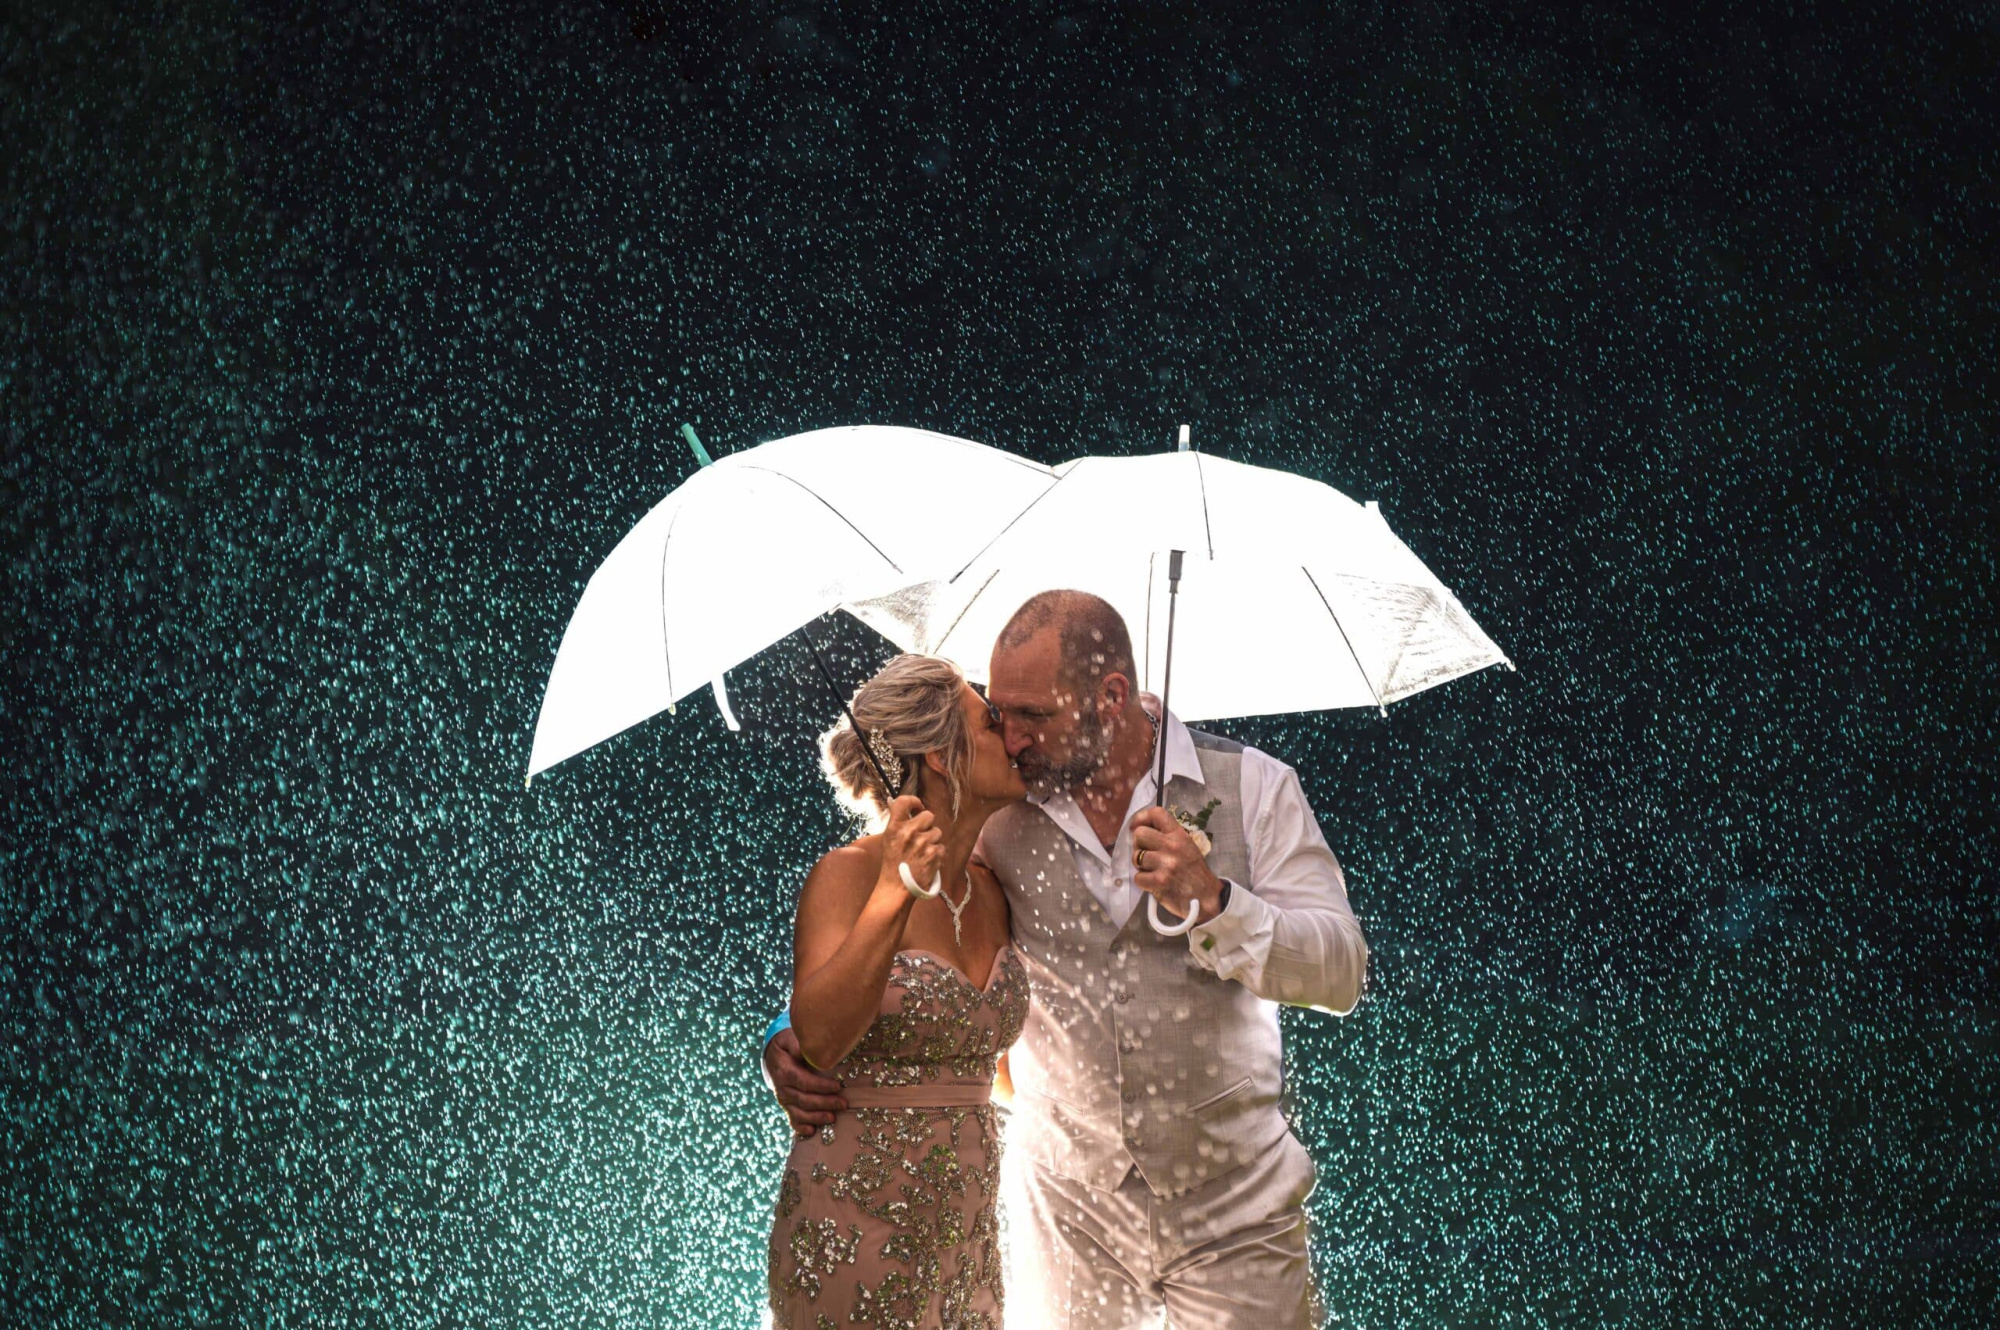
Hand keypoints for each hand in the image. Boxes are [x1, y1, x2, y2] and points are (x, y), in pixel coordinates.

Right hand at [765, 1027, 846, 1136]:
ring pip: (799, 1113)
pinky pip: (792, 1119)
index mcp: (784, 1072)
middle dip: (825, 1103)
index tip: (838, 1087)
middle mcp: (782, 1088)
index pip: (804, 1082)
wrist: (772, 1057)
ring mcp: (783, 1100)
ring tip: (832, 1118)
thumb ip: (798, 1045)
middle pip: (804, 1099)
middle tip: (843, 1104)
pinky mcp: (786, 1106)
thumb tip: (810, 1051)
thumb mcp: (789, 1039)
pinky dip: (801, 1127)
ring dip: (816, 1117)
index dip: (821, 1086)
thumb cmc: (786, 1046)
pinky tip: (812, 1131)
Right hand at [880, 793, 942, 889]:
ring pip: (937, 832)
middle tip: (921, 835)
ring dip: (933, 840)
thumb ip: (897, 823)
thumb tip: (901, 805)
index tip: (918, 806)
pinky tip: (926, 860)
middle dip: (927, 825)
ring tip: (922, 852)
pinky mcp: (934, 854)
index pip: (904, 802)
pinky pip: (941, 847)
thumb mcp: (889, 840)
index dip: (914, 801)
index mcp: (894, 827)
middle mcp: (908, 832)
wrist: (897, 887)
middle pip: (928, 815)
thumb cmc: (892, 863)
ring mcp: (922, 843)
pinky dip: (936, 854)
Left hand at [1128, 806, 1223, 923]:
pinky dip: (1143, 882)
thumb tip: (1140, 832)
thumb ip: (1168, 837)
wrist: (1206, 898)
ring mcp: (1166, 864)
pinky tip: (1154, 884)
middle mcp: (1172, 846)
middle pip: (1139, 834)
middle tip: (1146, 855)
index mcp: (1179, 835)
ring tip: (1152, 870)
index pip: (1157, 814)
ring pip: (1136, 857)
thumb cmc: (1194, 872)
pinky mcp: (1159, 882)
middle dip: (1138, 845)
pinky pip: (1138, 877)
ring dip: (1140, 865)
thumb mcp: (1187, 847)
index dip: (1141, 817)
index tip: (1135, 826)